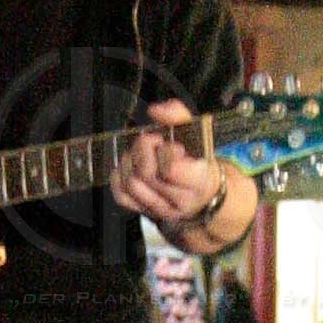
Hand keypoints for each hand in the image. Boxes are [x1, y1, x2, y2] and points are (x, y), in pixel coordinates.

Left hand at [111, 97, 225, 233]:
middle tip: (149, 141)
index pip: (170, 169)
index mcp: (198, 182)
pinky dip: (119, 176)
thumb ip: (179, 116)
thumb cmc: (199, 162)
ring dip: (129, 161)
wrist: (203, 194)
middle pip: (146, 174)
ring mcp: (160, 209)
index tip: (167, 143)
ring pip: (131, 185)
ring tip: (139, 153)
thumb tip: (156, 110)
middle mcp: (179, 201)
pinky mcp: (144, 211)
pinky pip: (121, 195)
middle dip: (142, 150)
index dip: (163, 151)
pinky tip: (130, 166)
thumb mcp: (198, 136)